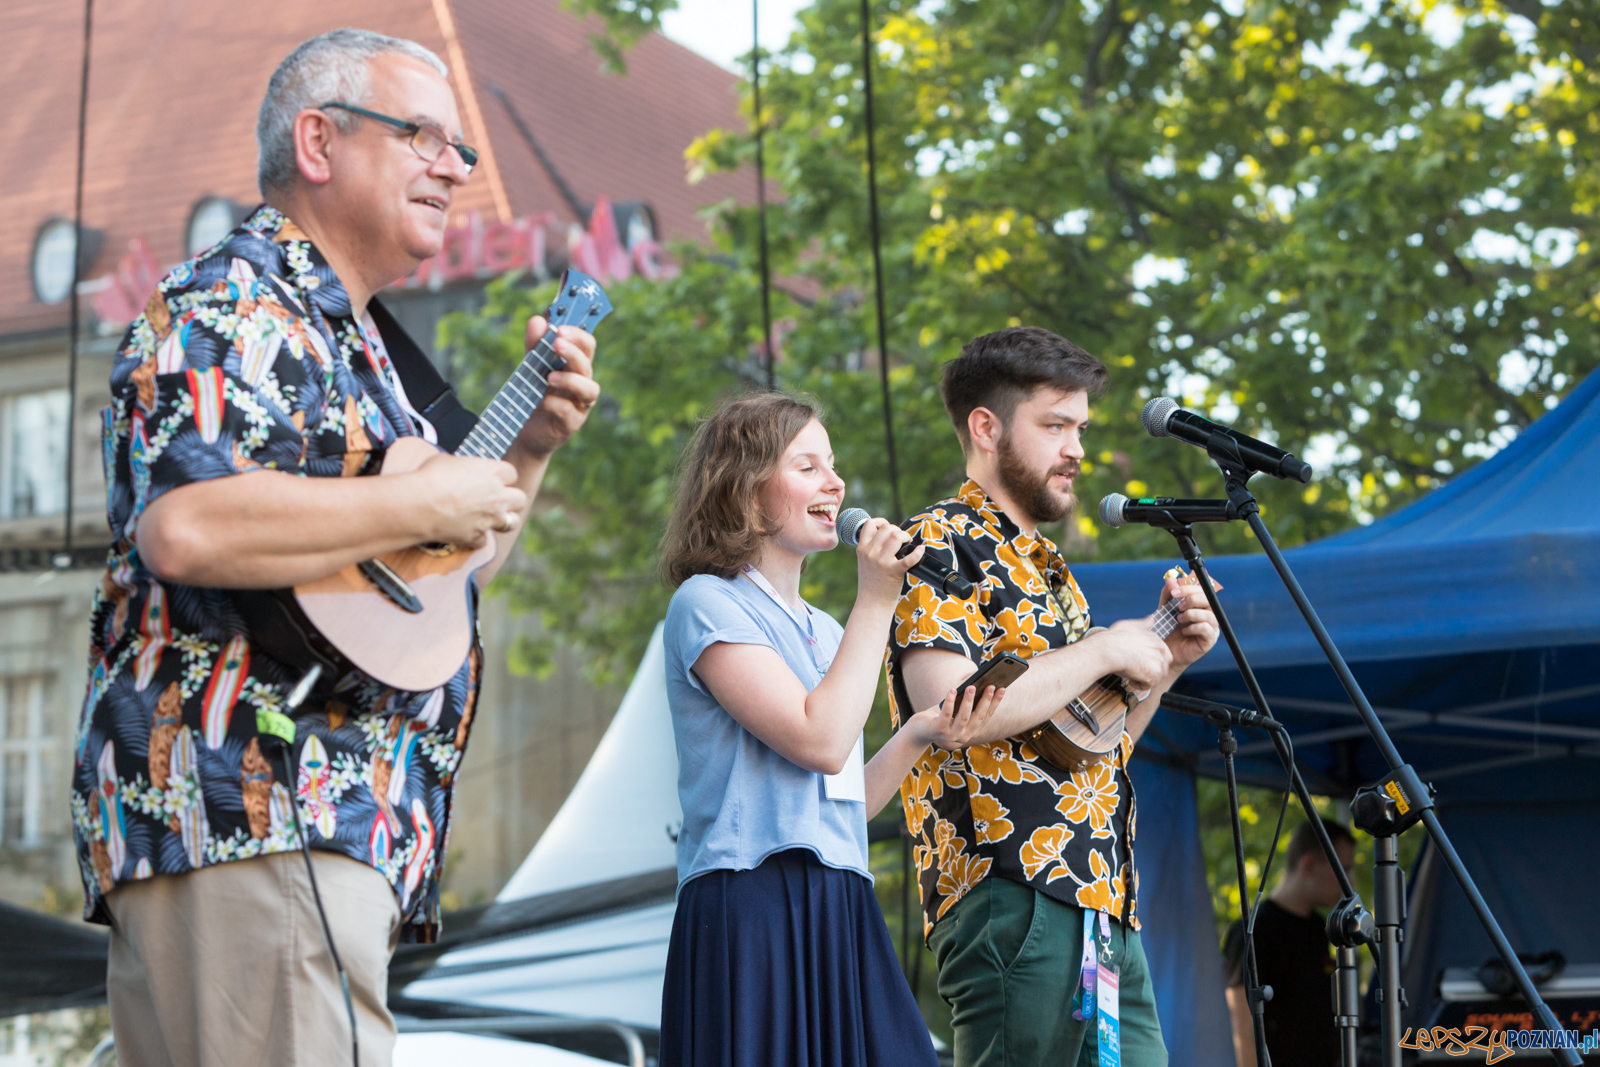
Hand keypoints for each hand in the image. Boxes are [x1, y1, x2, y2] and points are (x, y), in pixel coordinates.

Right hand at [409, 452, 527, 547]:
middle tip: (496, 499)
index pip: (512, 473)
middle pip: (520, 499)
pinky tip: (465, 532)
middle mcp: (498, 496)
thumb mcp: (448, 461)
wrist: (419, 504)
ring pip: (512, 523)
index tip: (491, 478)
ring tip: (489, 518)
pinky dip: (475, 538)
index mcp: (493, 472)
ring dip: (502, 521)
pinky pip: (483, 540)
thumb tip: (461, 471)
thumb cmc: (429, 477)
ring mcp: (490, 518)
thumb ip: (464, 468)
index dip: (502, 476)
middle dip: (511, 499)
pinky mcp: (477, 536)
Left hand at [511, 316, 599, 458]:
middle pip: (587, 364)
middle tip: (557, 342)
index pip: (586, 345)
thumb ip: (535, 345)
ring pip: (589, 390)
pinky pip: (570, 412)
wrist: (524, 430)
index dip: (577, 334)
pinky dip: (557, 404)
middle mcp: (582, 383)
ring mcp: (579, 404)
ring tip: (549, 377)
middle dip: (574, 352)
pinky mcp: (571, 424)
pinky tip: (542, 400)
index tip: (559, 328)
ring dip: (571, 380)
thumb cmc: (533, 394)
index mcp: (574, 366)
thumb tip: (537, 320)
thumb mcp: (531, 365)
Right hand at [853, 517, 922, 603]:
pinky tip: (920, 550)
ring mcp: (881, 562)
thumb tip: (889, 535)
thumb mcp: (864, 562)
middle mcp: (870, 553)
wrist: (872, 604)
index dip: (881, 522)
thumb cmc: (871, 583)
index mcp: (862, 549)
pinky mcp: (894, 571)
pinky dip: (917, 553)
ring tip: (908, 543)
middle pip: (886, 528)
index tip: (888, 528)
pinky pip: (908, 558)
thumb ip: (871, 549)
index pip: (869, 524)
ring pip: (896, 536)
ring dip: (905, 536)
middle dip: (897, 530)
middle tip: (902, 539)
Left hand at [905, 684, 1006, 750]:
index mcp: (972, 731)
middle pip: (977, 717)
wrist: (919, 731)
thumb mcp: (956, 711)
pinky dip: (949, 702)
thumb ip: (966, 704)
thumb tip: (977, 684)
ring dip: (968, 701)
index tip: (1002, 689)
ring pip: (963, 717)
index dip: (995, 703)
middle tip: (991, 685)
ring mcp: (951, 735)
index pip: (986, 716)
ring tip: (971, 687)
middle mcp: (964, 736)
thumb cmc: (940, 716)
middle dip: (985, 701)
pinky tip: (952, 690)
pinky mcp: (938, 730)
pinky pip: (946, 715)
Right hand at [1090, 619, 1172, 690]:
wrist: (1109, 649)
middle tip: (1135, 668)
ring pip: (1155, 678)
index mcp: (1156, 639)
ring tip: (1130, 672)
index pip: (1163, 655)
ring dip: (1143, 678)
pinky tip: (1129, 677)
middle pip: (1162, 668)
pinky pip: (1147, 686)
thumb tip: (1152, 619)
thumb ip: (1143, 624)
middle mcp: (1161, 650)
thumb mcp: (1130, 625)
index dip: (1151, 661)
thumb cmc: (1115, 637)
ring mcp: (1158, 663)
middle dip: (1149, 671)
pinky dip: (1137, 685)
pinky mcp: (1152, 675)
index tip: (1139, 661)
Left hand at [1161, 573, 1220, 669]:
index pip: (1200, 590)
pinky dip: (1194, 628)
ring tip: (1179, 620)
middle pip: (1208, 599)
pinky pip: (1207, 629)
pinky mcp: (1210, 640)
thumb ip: (1168, 596)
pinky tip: (1184, 631)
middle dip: (1192, 599)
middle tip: (1178, 607)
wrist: (1165, 651)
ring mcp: (1211, 627)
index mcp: (1199, 605)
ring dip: (1192, 614)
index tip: (1173, 592)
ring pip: (1209, 614)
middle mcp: (1208, 614)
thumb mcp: (1165, 610)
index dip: (1188, 588)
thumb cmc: (1167, 630)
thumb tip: (1171, 580)